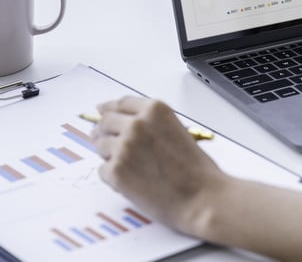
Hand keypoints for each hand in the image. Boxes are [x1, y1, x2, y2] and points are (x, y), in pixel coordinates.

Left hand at [92, 96, 227, 234]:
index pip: (122, 103)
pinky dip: (112, 177)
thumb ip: (152, 124)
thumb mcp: (177, 131)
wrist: (202, 197)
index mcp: (155, 110)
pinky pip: (103, 170)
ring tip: (130, 169)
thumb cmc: (196, 170)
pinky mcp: (116, 171)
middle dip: (104, 131)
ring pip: (100, 145)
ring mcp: (124, 146)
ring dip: (109, 155)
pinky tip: (131, 183)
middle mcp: (137, 124)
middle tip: (105, 141)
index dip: (110, 109)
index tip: (103, 111)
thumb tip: (125, 125)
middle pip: (106, 121)